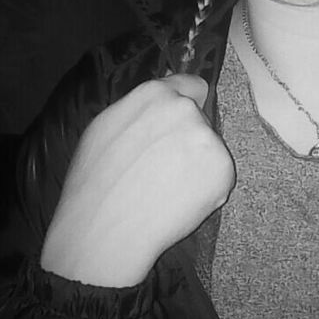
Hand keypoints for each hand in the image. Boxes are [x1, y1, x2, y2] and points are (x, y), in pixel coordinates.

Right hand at [40, 75, 234, 285]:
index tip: (180, 125)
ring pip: (209, 149)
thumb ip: (141, 109)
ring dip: (197, 165)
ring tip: (166, 189)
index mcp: (155, 94)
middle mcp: (186, 110)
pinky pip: (219, 176)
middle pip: (200, 119)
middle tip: (162, 168)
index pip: (193, 86)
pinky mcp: (223, 170)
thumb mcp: (106, 127)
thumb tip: (165, 97)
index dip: (188, 104)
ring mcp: (207, 138)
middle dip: (187, 139)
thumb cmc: (95, 183)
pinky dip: (207, 190)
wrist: (102, 232)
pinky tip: (178, 203)